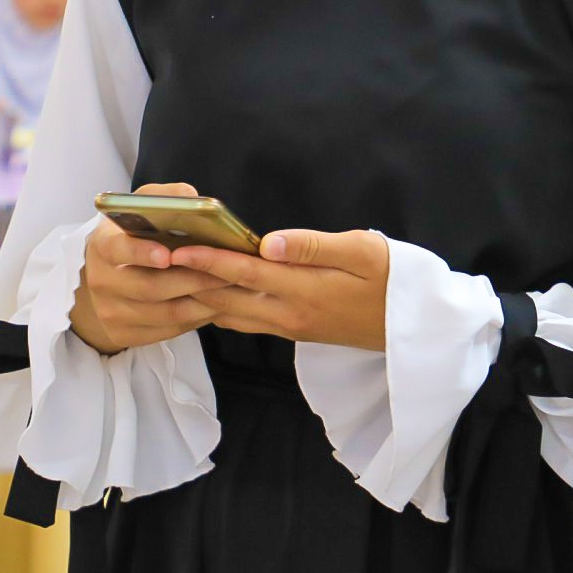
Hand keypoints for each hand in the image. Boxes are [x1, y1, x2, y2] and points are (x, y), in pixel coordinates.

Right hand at [68, 183, 228, 354]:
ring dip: (204, 302)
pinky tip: (220, 305)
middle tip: (229, 273)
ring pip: (166, 313)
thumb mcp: (139, 209)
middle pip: (150, 288)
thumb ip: (162, 198)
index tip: (167, 254)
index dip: (141, 253)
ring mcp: (111, 312)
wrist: (105, 279)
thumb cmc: (132, 237)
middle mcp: (102, 281)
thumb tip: (191, 197)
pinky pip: (170, 330)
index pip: (117, 250)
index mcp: (103, 245)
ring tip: (232, 288)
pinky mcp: (125, 334)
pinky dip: (198, 318)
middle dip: (193, 280)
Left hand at [171, 228, 391, 351]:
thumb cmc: (395, 279)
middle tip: (157, 261)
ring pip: (231, 314)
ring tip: (171, 276)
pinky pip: (245, 322)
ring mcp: (291, 326)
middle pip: (227, 298)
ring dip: (200, 296)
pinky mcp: (295, 331)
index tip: (175, 246)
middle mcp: (290, 314)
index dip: (207, 259)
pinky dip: (220, 308)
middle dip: (190, 280)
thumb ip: (312, 246)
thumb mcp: (364, 250)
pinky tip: (207, 294)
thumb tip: (267, 242)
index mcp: (305, 291)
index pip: (244, 273)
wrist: (415, 326)